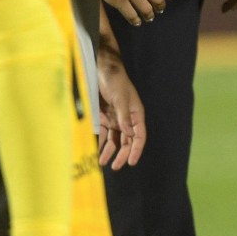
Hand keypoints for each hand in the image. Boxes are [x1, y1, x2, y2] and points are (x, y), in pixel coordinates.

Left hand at [94, 30, 145, 169]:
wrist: (100, 69)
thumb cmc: (114, 80)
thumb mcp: (120, 98)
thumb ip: (124, 117)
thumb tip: (129, 134)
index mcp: (135, 114)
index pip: (139, 136)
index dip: (136, 149)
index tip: (131, 162)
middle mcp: (127, 119)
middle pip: (127, 141)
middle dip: (122, 154)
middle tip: (115, 167)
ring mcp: (115, 119)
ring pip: (115, 140)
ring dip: (110, 152)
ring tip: (102, 163)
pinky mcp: (104, 118)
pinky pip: (104, 134)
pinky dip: (101, 144)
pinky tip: (97, 153)